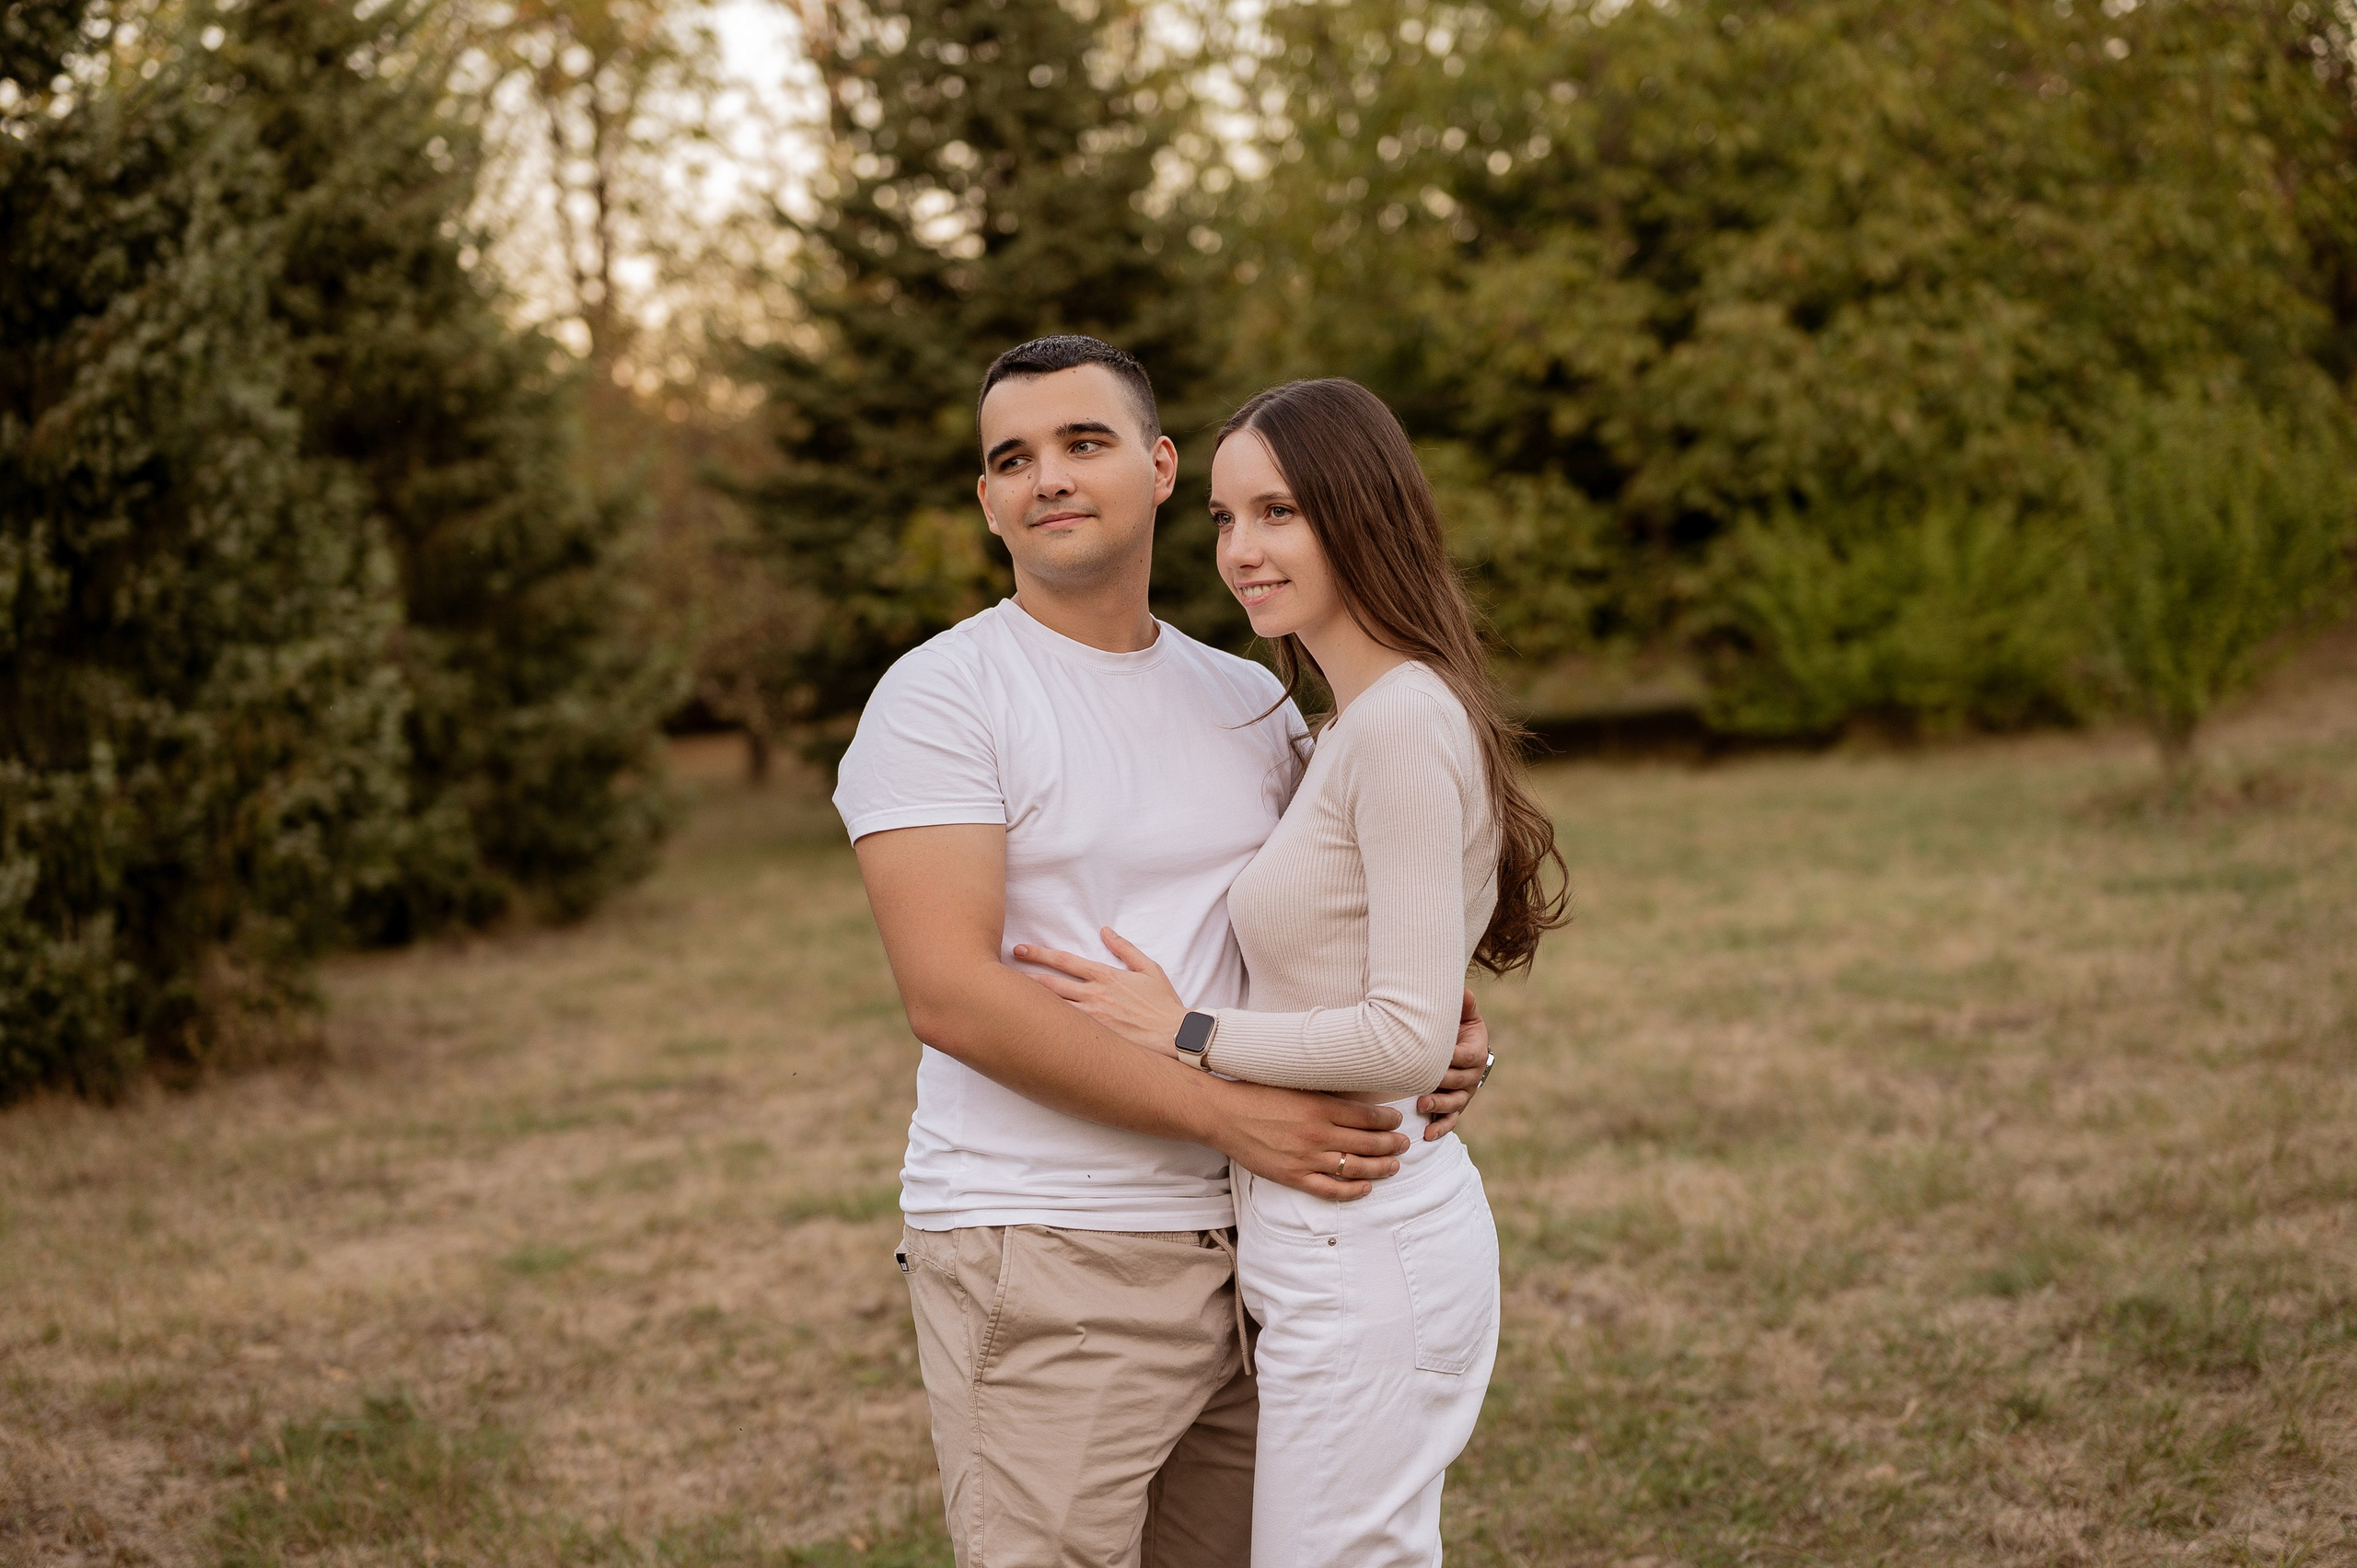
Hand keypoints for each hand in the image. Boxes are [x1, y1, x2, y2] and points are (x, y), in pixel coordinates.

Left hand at [1014, 928, 1187, 1054]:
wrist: (1175, 1036)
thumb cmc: (1164, 1004)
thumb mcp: (1149, 968)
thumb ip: (1125, 948)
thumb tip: (1105, 931)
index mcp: (1105, 976)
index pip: (1065, 961)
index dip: (1039, 954)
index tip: (1021, 949)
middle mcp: (1094, 996)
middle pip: (1050, 983)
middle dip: (1024, 975)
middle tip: (1001, 970)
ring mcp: (1091, 1019)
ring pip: (1052, 1008)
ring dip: (1028, 1001)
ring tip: (1006, 997)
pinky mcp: (1093, 1039)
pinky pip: (1063, 1031)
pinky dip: (1044, 1027)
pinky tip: (1027, 1027)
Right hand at [1210, 1078, 1410, 1199]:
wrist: (1224, 1115)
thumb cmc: (1259, 1095)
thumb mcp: (1296, 1085)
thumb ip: (1326, 1096)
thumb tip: (1356, 1100)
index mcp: (1320, 1107)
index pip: (1368, 1116)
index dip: (1389, 1120)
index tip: (1397, 1120)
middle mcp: (1317, 1134)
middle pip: (1368, 1142)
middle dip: (1391, 1144)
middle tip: (1404, 1143)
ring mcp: (1306, 1158)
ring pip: (1354, 1167)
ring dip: (1379, 1167)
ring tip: (1394, 1165)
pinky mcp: (1293, 1176)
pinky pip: (1329, 1189)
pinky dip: (1351, 1190)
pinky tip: (1366, 1188)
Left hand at [1417, 989, 1491, 1140]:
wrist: (1457, 1046)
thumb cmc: (1456, 1027)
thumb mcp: (1463, 1014)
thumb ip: (1464, 1004)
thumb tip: (1463, 990)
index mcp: (1476, 1052)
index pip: (1468, 1057)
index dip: (1454, 1058)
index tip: (1440, 1057)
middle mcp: (1472, 1075)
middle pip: (1459, 1082)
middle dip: (1441, 1085)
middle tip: (1423, 1086)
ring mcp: (1463, 1093)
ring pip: (1454, 1104)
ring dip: (1439, 1106)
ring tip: (1422, 1106)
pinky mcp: (1454, 1107)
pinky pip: (1451, 1120)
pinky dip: (1441, 1128)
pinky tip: (1428, 1135)